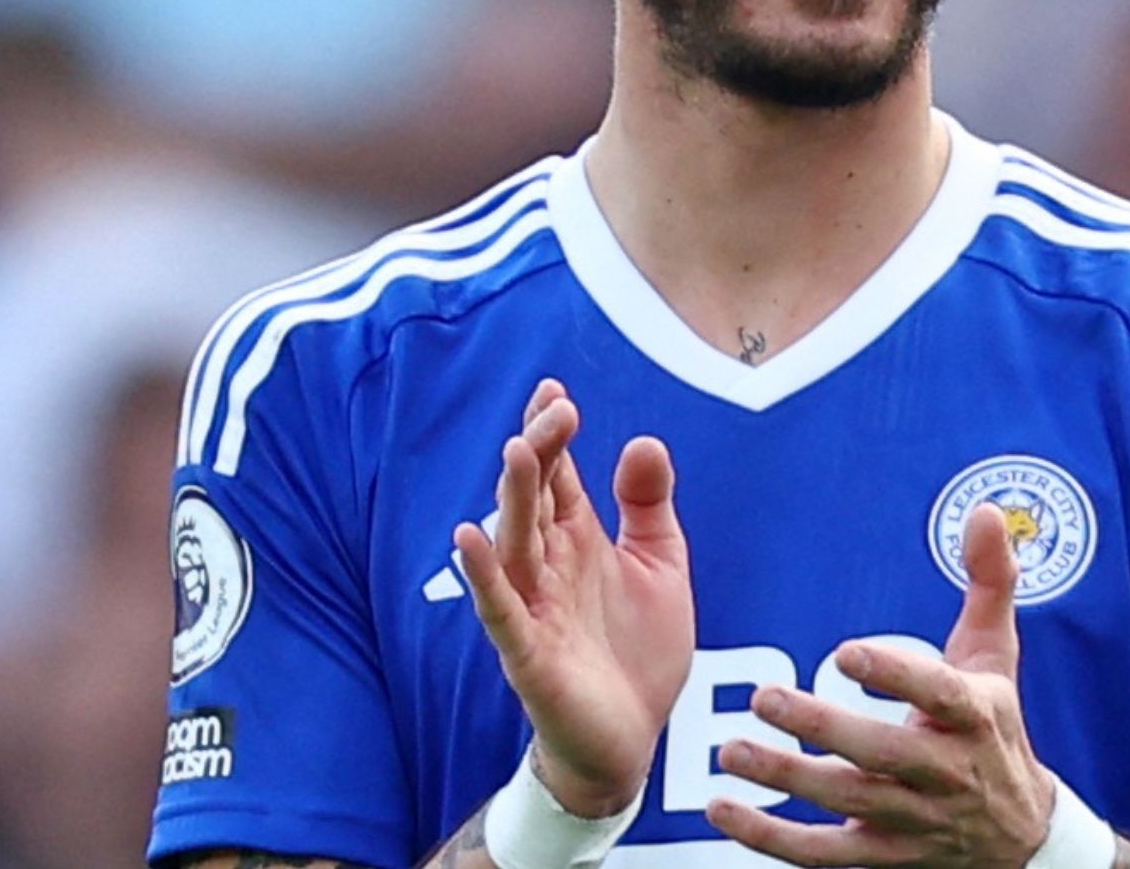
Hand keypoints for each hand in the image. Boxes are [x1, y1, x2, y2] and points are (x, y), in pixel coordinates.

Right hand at [453, 379, 693, 818]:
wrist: (632, 740)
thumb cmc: (637, 652)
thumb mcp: (659, 568)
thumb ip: (648, 506)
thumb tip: (642, 441)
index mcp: (576, 540)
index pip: (557, 474)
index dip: (552, 432)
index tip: (556, 389)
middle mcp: (548, 566)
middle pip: (533, 497)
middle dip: (540, 451)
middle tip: (556, 409)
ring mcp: (532, 607)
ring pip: (515, 542)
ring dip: (514, 497)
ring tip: (519, 450)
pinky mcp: (528, 653)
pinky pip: (500, 610)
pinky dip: (483, 576)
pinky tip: (469, 539)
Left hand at [703, 502, 1066, 867]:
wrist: (1022, 840)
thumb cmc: (995, 731)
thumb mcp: (997, 659)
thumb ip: (987, 582)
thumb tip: (983, 509)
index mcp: (974, 715)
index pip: (939, 695)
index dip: (896, 674)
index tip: (847, 651)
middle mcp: (947, 773)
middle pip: (884, 754)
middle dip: (824, 728)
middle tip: (765, 698)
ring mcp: (914, 821)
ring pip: (849, 804)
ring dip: (787, 780)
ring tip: (731, 751)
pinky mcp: (883, 857)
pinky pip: (824, 856)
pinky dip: (772, 839)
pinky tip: (724, 811)